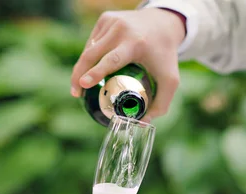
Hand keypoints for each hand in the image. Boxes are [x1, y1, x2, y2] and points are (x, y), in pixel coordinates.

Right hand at [71, 8, 185, 119]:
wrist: (164, 23)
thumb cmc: (165, 55)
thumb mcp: (170, 80)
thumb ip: (161, 104)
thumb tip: (141, 123)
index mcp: (136, 43)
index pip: (111, 60)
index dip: (95, 73)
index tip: (83, 84)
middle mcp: (122, 29)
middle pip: (92, 55)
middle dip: (79, 75)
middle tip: (75, 93)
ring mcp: (111, 21)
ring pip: (89, 49)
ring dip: (83, 67)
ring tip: (83, 84)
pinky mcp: (105, 18)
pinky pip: (92, 42)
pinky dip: (90, 55)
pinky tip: (94, 64)